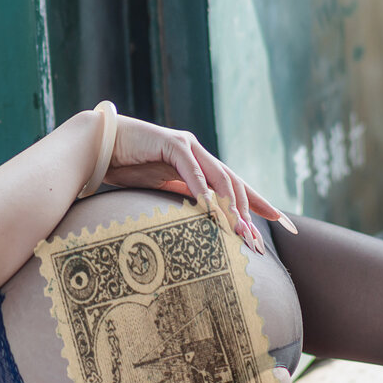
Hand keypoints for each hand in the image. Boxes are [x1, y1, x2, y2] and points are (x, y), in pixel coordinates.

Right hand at [96, 115, 291, 253]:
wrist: (100, 145)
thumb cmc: (127, 167)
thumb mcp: (161, 189)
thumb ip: (183, 198)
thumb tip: (203, 220)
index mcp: (199, 164)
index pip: (235, 185)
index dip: (258, 202)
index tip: (282, 220)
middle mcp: (199, 153)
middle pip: (234, 183)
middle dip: (250, 211)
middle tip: (256, 239)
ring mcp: (188, 146)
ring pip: (219, 177)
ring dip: (230, 206)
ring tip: (238, 230)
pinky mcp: (172, 143)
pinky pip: (192, 171)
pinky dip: (202, 191)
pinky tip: (211, 209)